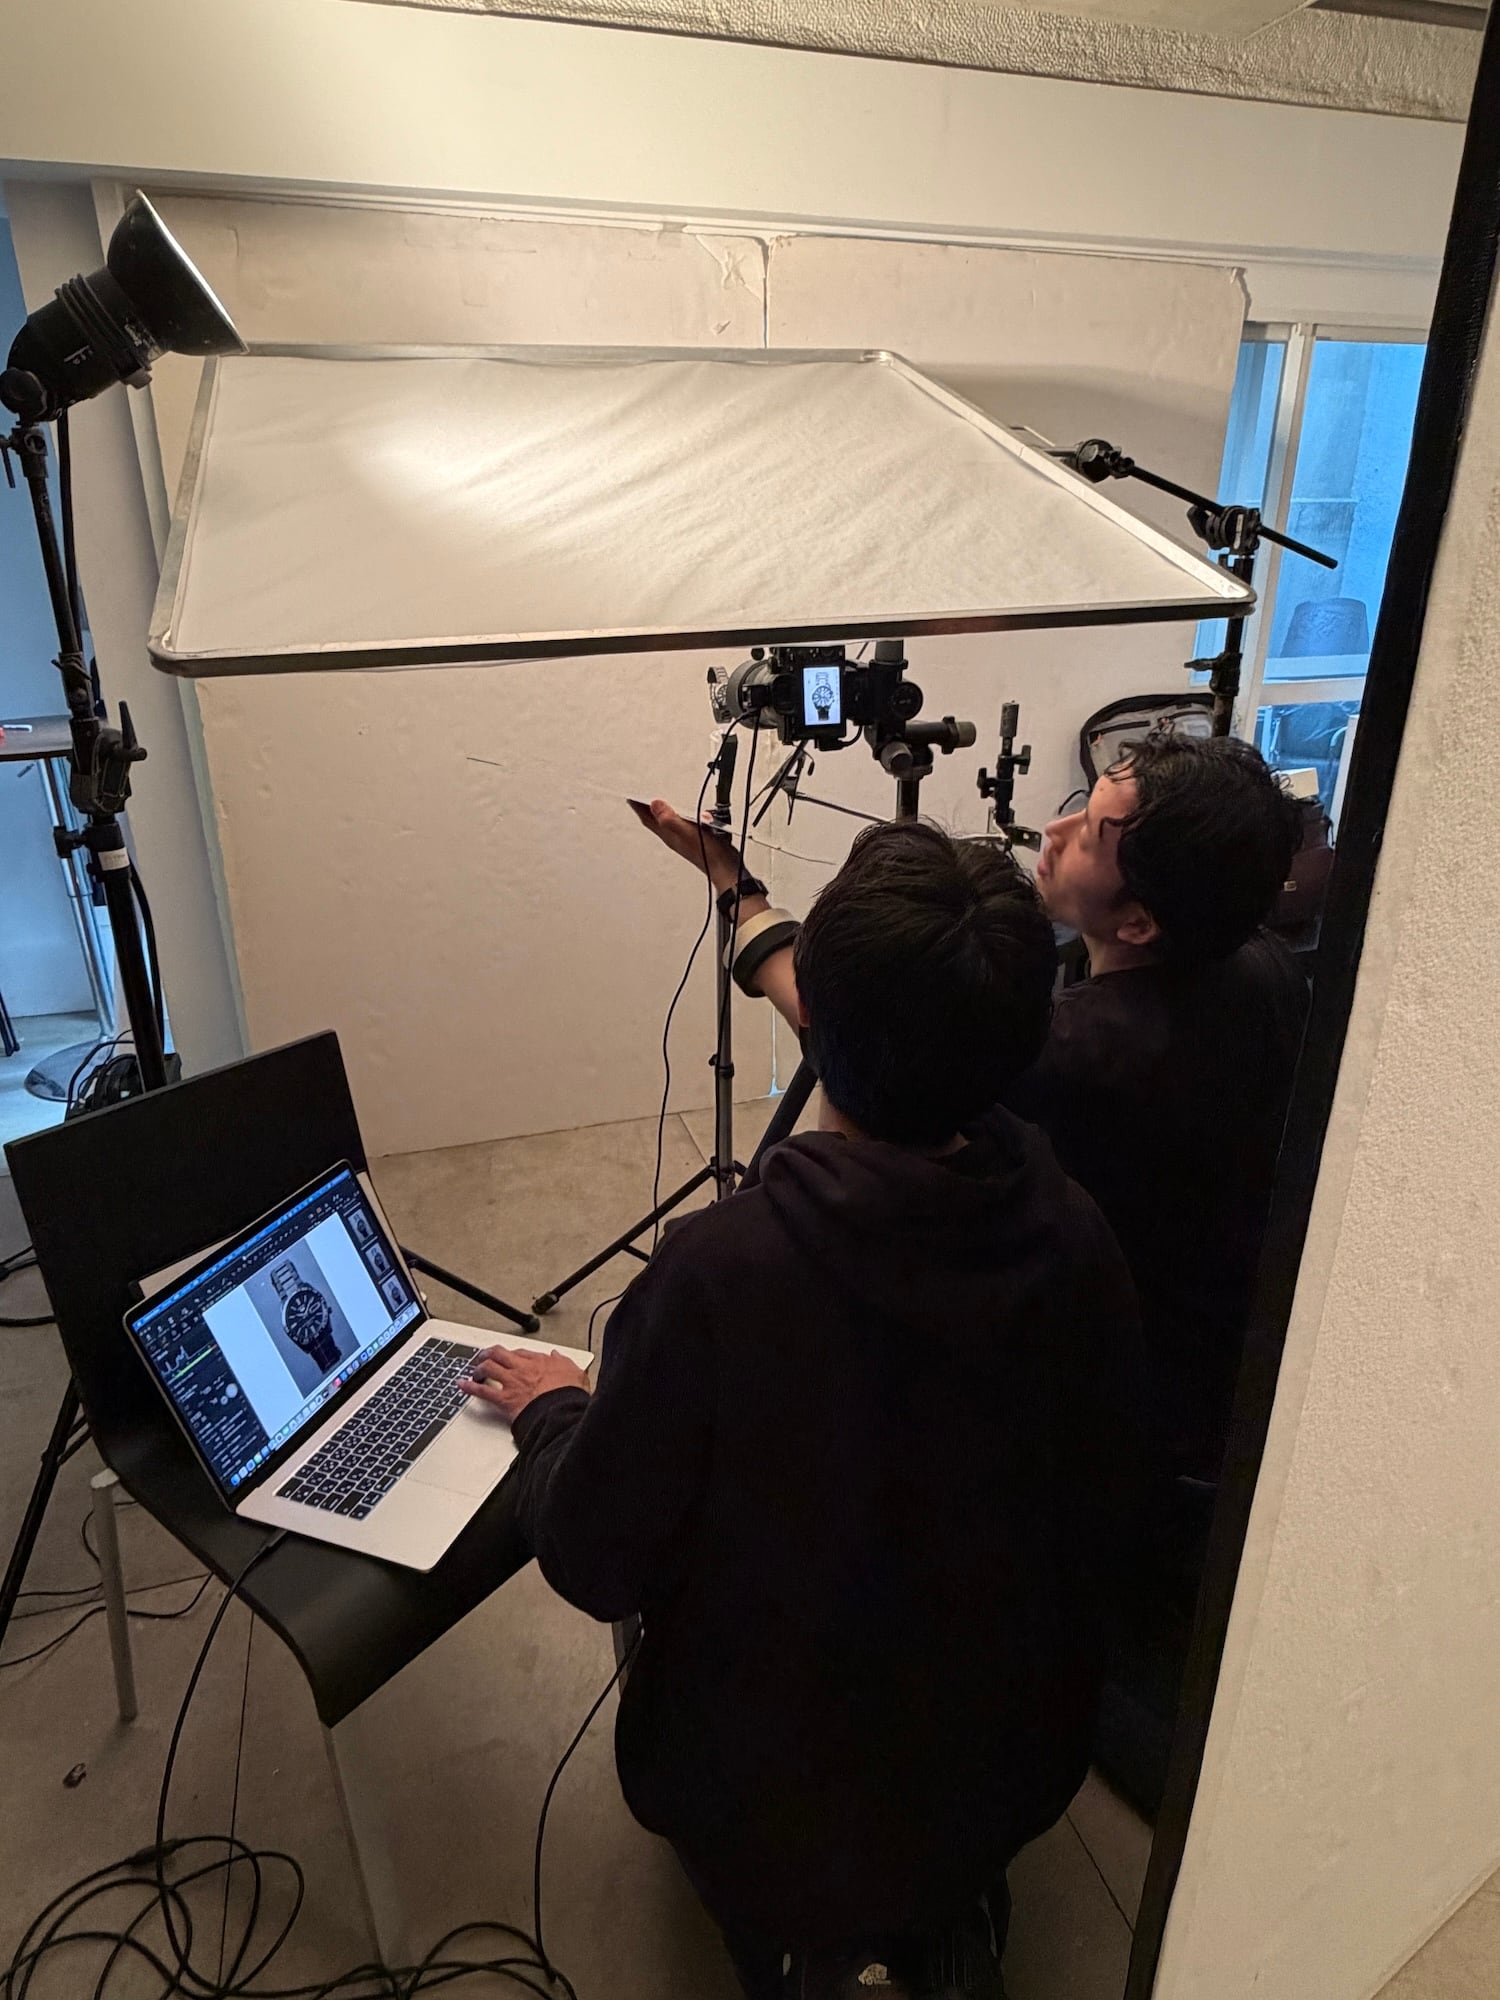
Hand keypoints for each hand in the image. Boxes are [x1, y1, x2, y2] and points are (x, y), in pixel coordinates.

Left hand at [460, 1344, 591, 1421]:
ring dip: (479, 1367)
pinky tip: (462, 1385)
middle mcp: (523, 1368)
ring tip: (474, 1370)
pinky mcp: (505, 1399)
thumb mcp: (576, 1373)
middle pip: (500, 1353)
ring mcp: (512, 1382)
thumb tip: (558, 1356)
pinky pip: (483, 1390)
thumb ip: (565, 1363)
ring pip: (489, 1367)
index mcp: (540, 1362)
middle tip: (484, 1355)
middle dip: (490, 1353)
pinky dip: (469, 1387)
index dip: (513, 1354)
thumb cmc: (568, 1396)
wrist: (561, 1412)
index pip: (521, 1352)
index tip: (510, 1356)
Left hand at [633, 798, 742, 894]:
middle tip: (639, 798)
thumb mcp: (688, 832)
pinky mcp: (696, 838)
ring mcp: (684, 838)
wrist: (726, 869)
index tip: (630, 795)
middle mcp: (674, 837)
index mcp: (669, 835)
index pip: (647, 818)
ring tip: (656, 803)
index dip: (637, 806)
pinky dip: (680, 816)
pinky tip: (685, 813)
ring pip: (667, 822)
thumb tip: (654, 804)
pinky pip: (682, 824)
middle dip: (646, 808)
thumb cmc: (709, 854)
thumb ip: (670, 819)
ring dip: (662, 812)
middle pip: (654, 821)